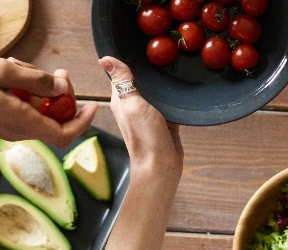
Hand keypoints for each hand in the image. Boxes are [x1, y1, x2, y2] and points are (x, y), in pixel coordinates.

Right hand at [0, 52, 96, 147]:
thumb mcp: (2, 71)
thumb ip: (35, 80)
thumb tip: (61, 88)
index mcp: (21, 122)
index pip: (64, 135)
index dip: (82, 123)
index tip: (90, 105)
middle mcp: (17, 131)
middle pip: (53, 121)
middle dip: (61, 97)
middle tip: (57, 72)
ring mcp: (6, 128)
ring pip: (37, 113)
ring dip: (39, 91)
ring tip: (21, 68)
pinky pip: (22, 110)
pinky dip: (24, 93)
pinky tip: (10, 75)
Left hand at [98, 56, 182, 184]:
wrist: (161, 166)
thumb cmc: (144, 137)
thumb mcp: (131, 104)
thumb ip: (122, 82)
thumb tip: (105, 59)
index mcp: (120, 100)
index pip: (120, 74)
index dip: (127, 61)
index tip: (139, 46)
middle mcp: (133, 106)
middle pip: (140, 81)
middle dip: (148, 69)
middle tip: (162, 52)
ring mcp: (149, 114)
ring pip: (155, 92)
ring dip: (162, 82)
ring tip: (173, 65)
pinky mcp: (165, 121)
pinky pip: (169, 104)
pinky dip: (173, 96)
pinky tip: (181, 88)